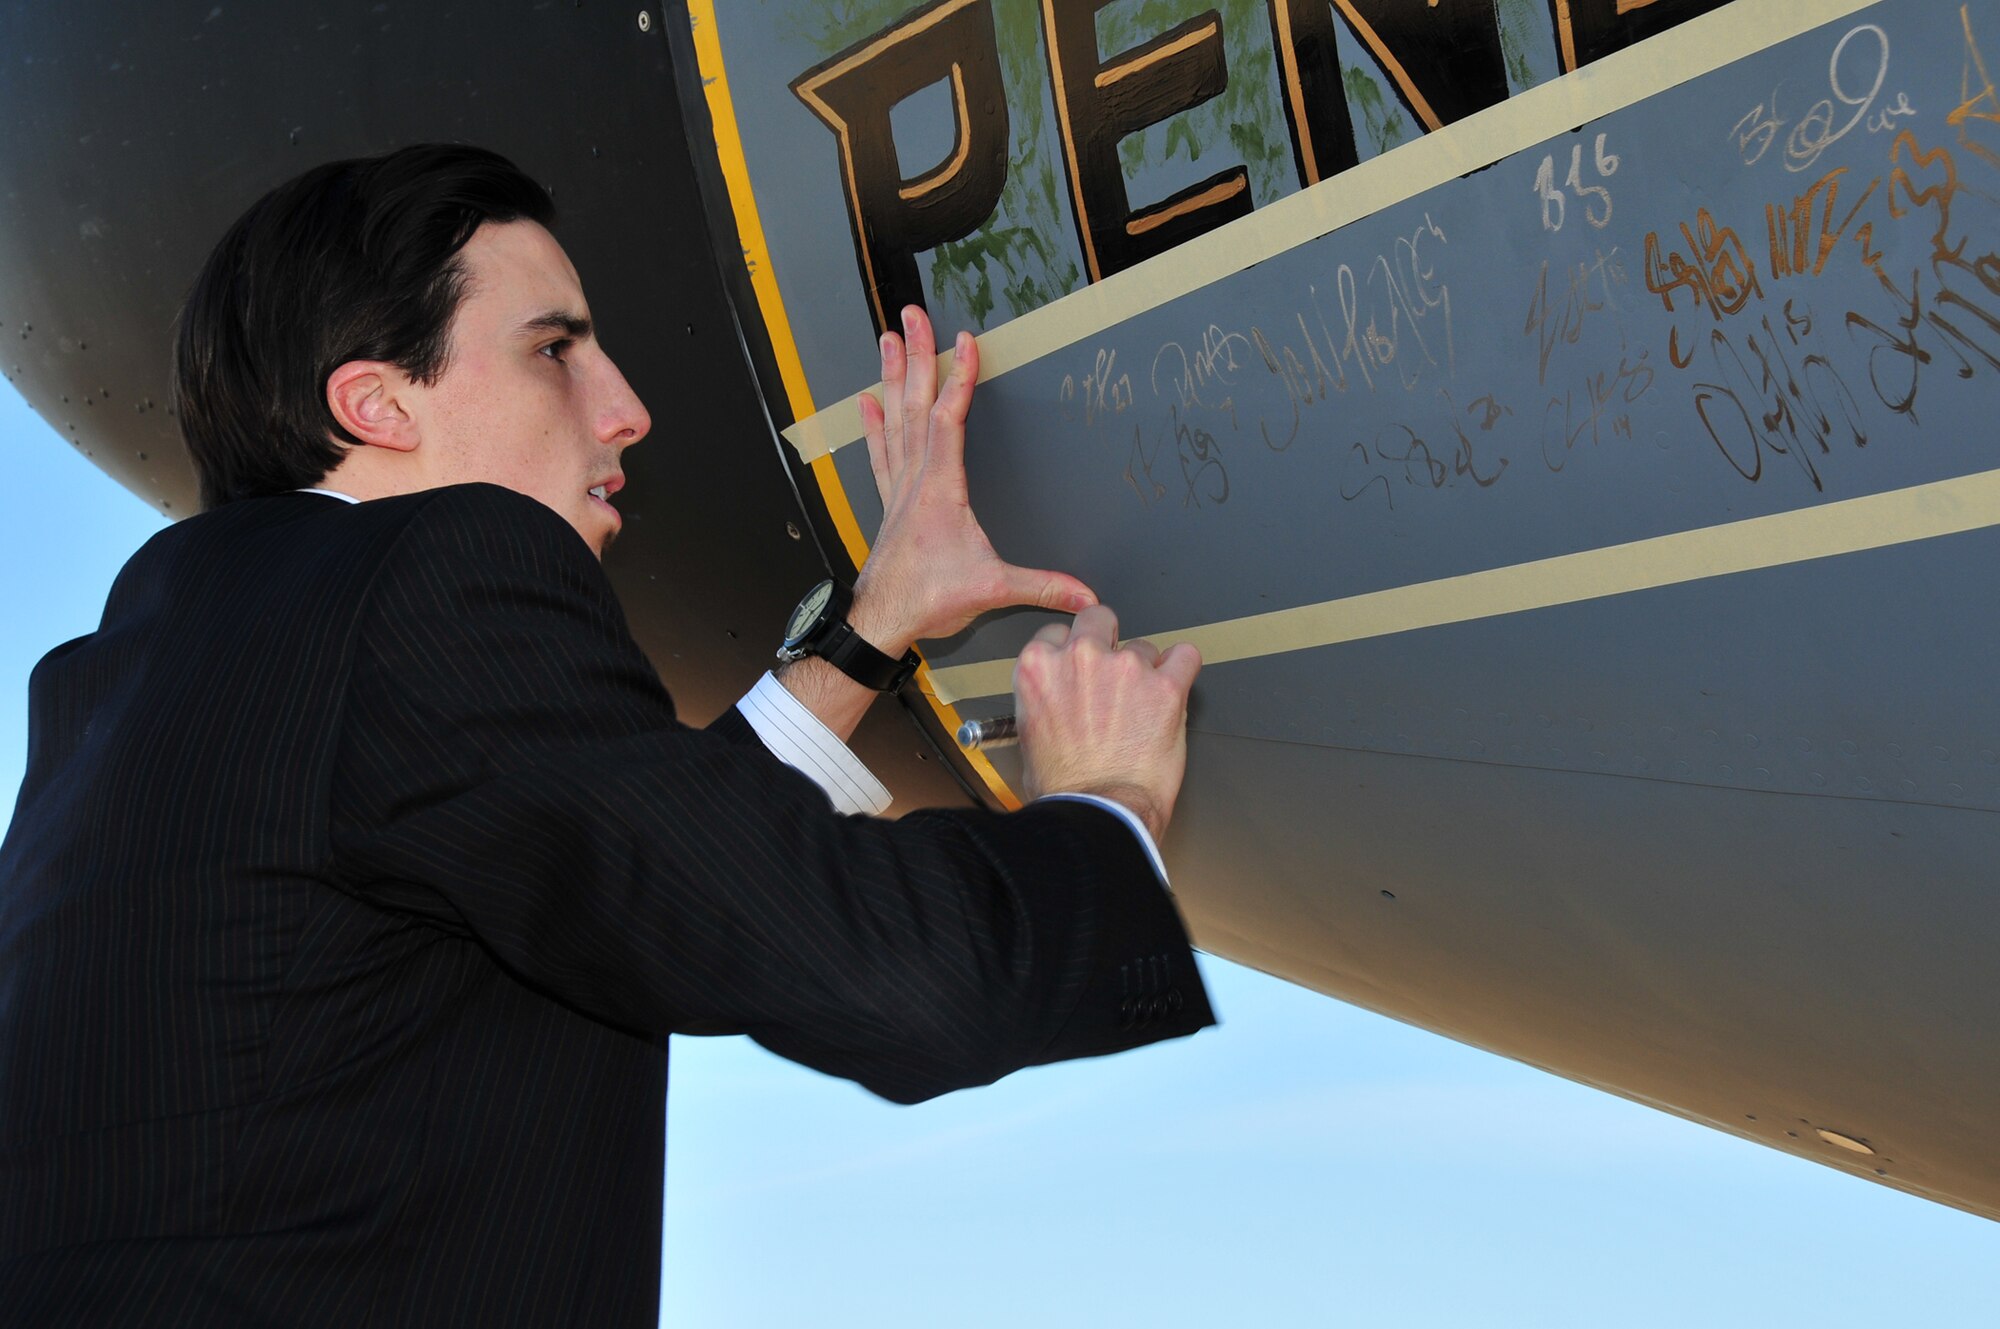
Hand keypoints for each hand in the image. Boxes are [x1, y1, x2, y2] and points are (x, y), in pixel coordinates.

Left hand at [849, 306, 1096, 653]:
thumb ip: (1042, 587)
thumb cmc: (928, 601)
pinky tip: (865, 401)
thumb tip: (1088, 595)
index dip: (958, 379)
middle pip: (914, 406)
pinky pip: (880, 453)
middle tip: (912, 315)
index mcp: (940, 490)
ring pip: (894, 421)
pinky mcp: (890, 504)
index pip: (948, 421)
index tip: (966, 341)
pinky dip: (873, 425)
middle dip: (916, 357)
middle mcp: (915, 481)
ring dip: (892, 378)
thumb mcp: (992, 592)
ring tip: (888, 338)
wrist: (880, 621)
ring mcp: (899, 490)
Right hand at [1013, 605, 1200, 844]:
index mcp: (1039, 668)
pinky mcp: (1166, 687)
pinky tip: (1176, 687)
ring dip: (1145, 670)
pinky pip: (1186, 656)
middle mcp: (1080, 658)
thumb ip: (1045, 699)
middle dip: (1107, 639)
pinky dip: (1183, 669)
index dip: (1072, 651)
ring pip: (1143, 645)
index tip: (1081, 666)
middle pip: (1098, 617)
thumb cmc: (1064, 788)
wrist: (1099, 813)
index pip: (1056, 633)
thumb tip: (1058, 697)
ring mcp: (1125, 668)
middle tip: (1113, 672)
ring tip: (1143, 705)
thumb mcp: (1029, 735)